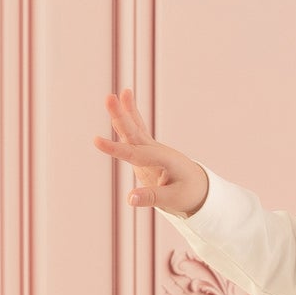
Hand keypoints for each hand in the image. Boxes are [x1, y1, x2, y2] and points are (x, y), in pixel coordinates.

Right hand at [93, 87, 204, 211]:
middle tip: (109, 98)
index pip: (136, 154)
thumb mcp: (173, 199)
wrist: (199, 186)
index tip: (96, 141)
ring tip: (113, 95)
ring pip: (135, 127)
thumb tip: (129, 199)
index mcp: (165, 160)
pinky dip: (127, 118)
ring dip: (124, 111)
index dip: (116, 148)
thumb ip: (151, 197)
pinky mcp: (146, 150)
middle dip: (122, 116)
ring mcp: (152, 148)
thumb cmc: (188, 193)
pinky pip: (135, 131)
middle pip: (135, 132)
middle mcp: (158, 150)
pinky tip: (120, 103)